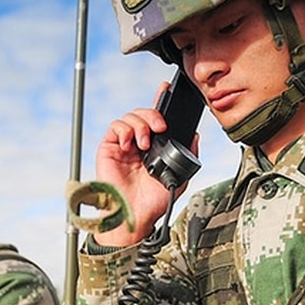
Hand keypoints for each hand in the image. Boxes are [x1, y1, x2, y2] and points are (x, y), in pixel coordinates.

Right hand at [95, 81, 197, 246]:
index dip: (159, 102)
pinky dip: (125, 129)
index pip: (156, 120)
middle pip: (143, 114)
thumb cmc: (154, 201)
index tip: (165, 90)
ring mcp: (123, 145)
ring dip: (140, 124)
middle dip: (153, 114)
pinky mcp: (109, 148)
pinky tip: (131, 143)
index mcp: (154, 147)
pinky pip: (115, 127)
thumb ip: (188, 155)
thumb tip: (195, 136)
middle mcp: (138, 143)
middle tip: (161, 127)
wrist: (135, 214)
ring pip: (129, 117)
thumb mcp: (180, 176)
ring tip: (145, 143)